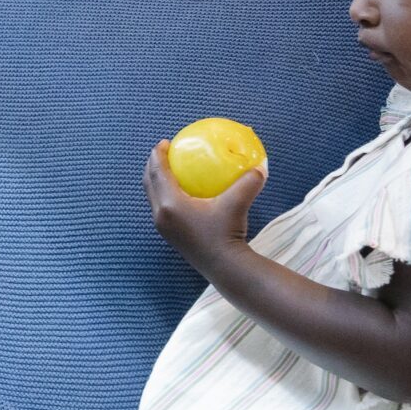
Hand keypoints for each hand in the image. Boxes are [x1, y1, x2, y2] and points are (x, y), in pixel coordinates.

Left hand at [142, 141, 263, 272]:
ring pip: (153, 196)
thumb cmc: (227, 234)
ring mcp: (164, 227)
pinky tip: (182, 192)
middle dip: (153, 165)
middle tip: (163, 153)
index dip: (158, 155)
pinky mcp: (170, 235)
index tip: (164, 142)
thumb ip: (248, 182)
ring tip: (169, 169)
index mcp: (170, 204)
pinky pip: (161, 207)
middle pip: (149, 183)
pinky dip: (165, 194)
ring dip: (157, 181)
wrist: (223, 267)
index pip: (157, 173)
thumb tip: (260, 166)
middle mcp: (161, 215)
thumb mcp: (237, 204)